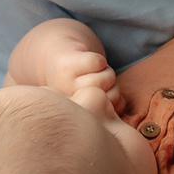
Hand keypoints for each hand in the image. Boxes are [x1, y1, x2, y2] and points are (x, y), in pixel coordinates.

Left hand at [9, 19, 127, 113]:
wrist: (53, 57)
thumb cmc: (80, 80)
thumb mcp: (96, 97)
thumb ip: (111, 105)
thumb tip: (120, 104)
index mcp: (78, 116)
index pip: (113, 108)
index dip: (114, 97)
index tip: (100, 92)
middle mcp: (70, 103)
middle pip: (111, 93)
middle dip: (110, 83)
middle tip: (96, 78)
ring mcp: (67, 83)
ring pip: (107, 77)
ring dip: (105, 69)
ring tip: (91, 70)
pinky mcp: (67, 64)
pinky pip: (97, 62)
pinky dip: (98, 59)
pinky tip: (86, 61)